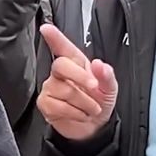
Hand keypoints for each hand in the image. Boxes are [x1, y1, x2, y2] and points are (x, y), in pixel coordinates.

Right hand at [37, 25, 117, 140]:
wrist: (94, 127)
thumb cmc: (99, 102)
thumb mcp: (110, 88)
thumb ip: (107, 75)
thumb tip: (100, 65)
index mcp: (77, 63)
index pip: (63, 47)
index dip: (54, 37)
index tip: (46, 28)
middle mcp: (61, 73)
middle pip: (61, 65)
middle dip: (80, 76)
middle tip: (94, 87)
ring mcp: (51, 87)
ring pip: (63, 90)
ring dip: (83, 102)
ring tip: (91, 108)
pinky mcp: (45, 103)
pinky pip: (57, 106)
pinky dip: (74, 113)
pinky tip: (79, 114)